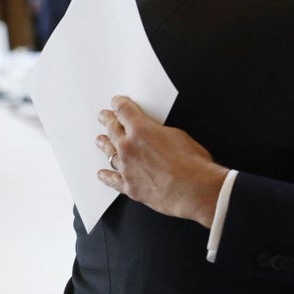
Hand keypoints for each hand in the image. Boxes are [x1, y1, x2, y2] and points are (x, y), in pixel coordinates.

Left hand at [96, 95, 227, 227]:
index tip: (116, 103)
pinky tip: (102, 174)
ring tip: (101, 140)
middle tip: (104, 117)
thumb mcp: (180, 136)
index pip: (125, 112)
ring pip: (110, 153)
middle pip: (113, 130)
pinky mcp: (129, 187)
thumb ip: (162, 133)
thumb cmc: (192, 164)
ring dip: (105, 145)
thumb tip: (158, 136)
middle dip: (108, 121)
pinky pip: (113, 180)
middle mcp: (129, 148)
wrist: (193, 190)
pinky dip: (107, 176)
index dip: (119, 105)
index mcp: (141, 130)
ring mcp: (127, 168)